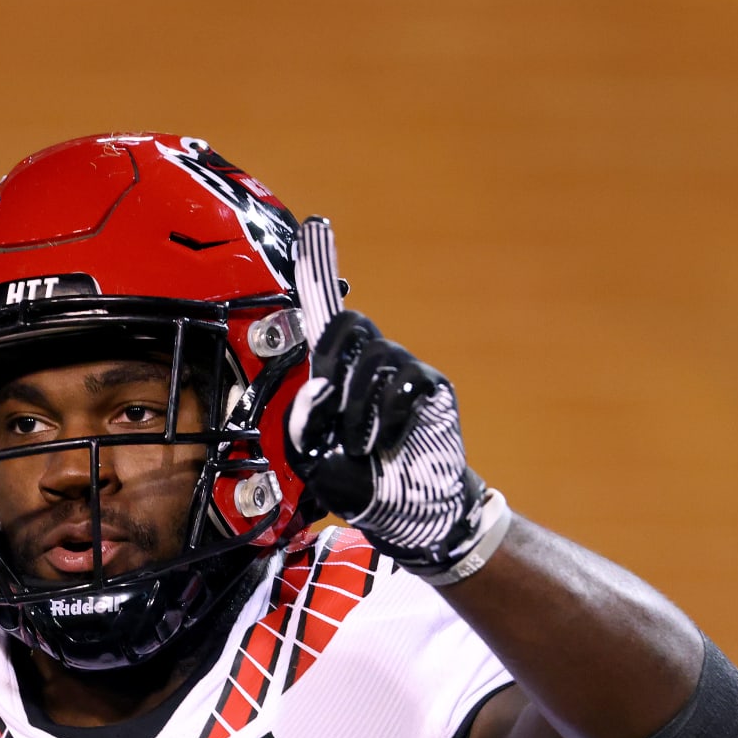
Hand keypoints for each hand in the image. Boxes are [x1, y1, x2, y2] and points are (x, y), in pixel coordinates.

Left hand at [286, 218, 508, 583]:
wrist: (406, 512)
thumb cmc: (356, 482)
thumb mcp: (313, 459)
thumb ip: (305, 422)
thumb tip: (321, 385)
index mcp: (335, 373)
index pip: (326, 313)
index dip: (318, 269)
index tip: (315, 225)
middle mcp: (369, 362)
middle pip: (349, 324)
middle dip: (332, 358)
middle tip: (331, 403)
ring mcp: (404, 370)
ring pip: (374, 359)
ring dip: (358, 408)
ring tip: (360, 446)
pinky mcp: (432, 387)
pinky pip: (406, 383)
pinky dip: (389, 418)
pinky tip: (385, 446)